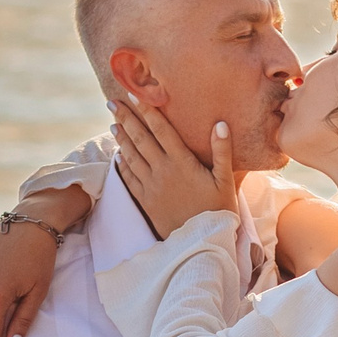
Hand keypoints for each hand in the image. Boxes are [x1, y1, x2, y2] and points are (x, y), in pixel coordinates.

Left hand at [112, 93, 236, 235]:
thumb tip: (220, 124)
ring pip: (132, 157)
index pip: (161, 130)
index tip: (135, 94)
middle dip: (126, 118)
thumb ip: (222, 151)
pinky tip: (118, 156)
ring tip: (113, 123)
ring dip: (121, 138)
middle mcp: (162, 170)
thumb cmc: (218, 210)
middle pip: (140, 139)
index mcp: (182, 162)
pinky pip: (130, 179)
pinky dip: (123, 165)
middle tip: (112, 102)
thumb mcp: (225, 180)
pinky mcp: (146, 201)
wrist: (202, 242)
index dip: (147, 110)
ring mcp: (151, 186)